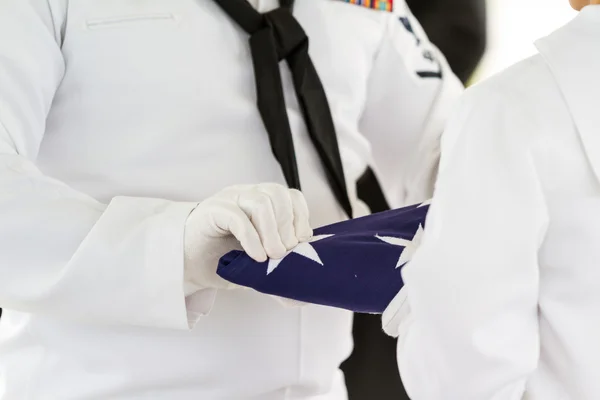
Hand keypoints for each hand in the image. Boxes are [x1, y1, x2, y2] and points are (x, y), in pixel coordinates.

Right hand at [183, 183, 312, 292]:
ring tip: (271, 256)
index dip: (300, 217)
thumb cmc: (220, 263)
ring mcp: (228, 200)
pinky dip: (252, 238)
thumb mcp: (255, 269)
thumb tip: (299, 298)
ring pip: (261, 202)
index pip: (290, 195)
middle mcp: (246, 195)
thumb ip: (276, 275)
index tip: (300, 242)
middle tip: (284, 254)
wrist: (184, 267)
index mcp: (260, 202)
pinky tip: (256, 257)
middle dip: (287, 225)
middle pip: (278, 194)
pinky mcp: (212, 211)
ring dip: (272, 232)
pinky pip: (237, 217)